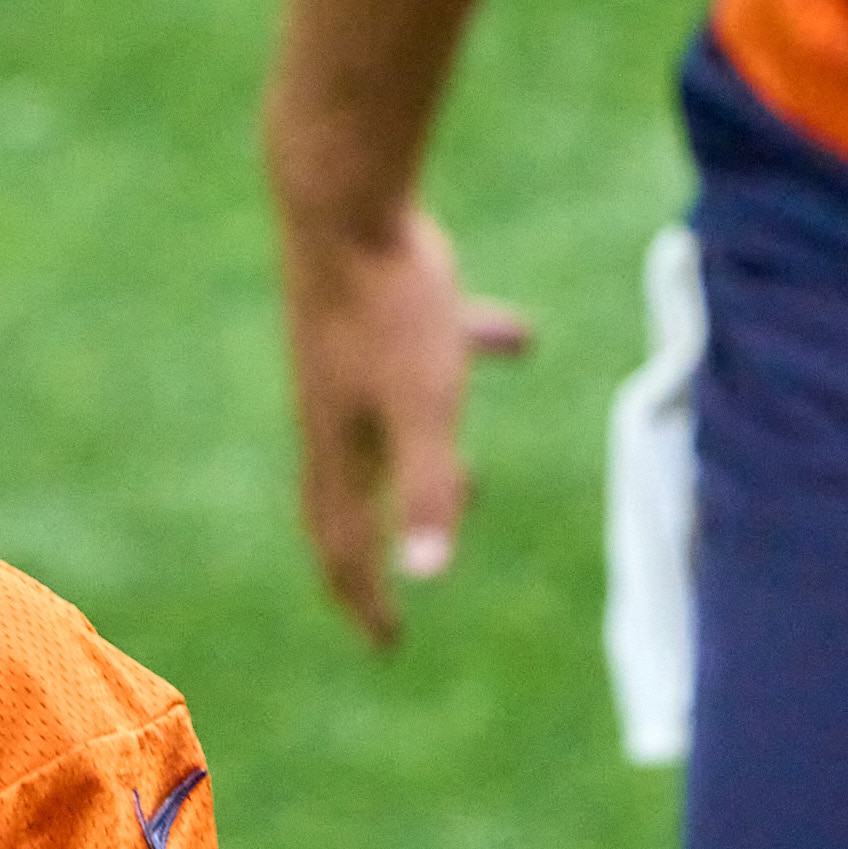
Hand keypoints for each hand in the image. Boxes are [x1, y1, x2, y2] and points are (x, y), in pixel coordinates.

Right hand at [277, 203, 530, 646]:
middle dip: (378, 548)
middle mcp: (335, 416)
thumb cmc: (385, 308)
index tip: (392, 643)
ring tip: (470, 481)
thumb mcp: (423, 404)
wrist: (341, 205)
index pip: (344, 546)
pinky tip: (512, 339)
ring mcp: (345, 367)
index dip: (367, 600)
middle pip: (349, 501)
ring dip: (421, 470)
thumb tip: (427, 572)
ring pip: (383, 435)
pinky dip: (459, 367)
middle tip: (406, 584)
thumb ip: (428, 486)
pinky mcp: (368, 319)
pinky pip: (419, 358)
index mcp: (341, 449)